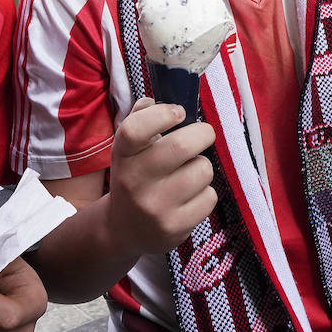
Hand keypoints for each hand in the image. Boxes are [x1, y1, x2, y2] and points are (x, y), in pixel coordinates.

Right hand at [106, 98, 216, 255]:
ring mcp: (155, 207)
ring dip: (201, 167)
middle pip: (181, 146)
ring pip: (202, 170)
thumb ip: (140, 118)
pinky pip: (209, 197)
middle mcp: (135, 181)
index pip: (136, 130)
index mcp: (122, 156)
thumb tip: (159, 101)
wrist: (124, 230)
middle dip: (203, 133)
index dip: (162, 114)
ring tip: (188, 174)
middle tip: (203, 135)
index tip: (179, 112)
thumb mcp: (128, 149)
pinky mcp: (174, 228)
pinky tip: (189, 198)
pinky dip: (204, 194)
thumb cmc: (134, 176)